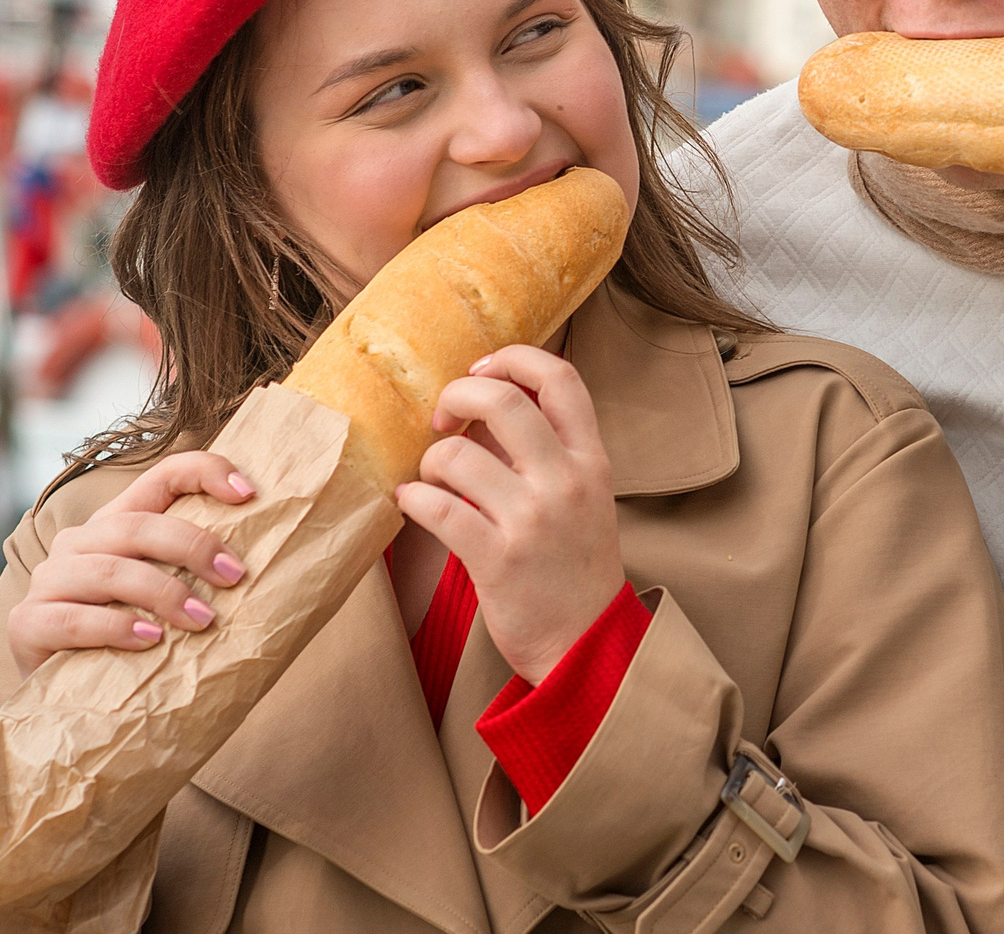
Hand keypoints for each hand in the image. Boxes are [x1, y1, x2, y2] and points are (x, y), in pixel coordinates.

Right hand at [6, 451, 255, 676]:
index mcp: (117, 524)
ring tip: (202, 620)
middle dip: (192, 545)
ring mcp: (49, 581)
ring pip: (109, 569)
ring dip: (163, 592)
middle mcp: (79, 543)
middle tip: (234, 576)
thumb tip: (275, 570)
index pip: (162, 476)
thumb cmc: (131, 643)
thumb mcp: (167, 600)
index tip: (249, 493)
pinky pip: (73, 618)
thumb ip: (198, 576)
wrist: (67, 700)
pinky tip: (150, 641)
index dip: (205, 472)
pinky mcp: (28, 624)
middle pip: (137, 524)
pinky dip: (117, 627)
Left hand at [397, 345, 624, 683]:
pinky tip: (412, 503)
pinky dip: (413, 499)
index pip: (560, 377)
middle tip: (441, 418)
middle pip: (502, 401)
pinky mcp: (498, 560)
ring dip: (429, 460)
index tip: (481, 371)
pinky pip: (438, 510)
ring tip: (430, 478)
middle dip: (456, 397)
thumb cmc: (575, 566)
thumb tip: (483, 406)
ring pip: (457, 456)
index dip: (513, 359)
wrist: (586, 644)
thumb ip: (544, 450)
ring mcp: (533, 520)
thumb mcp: (583, 497)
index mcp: (590, 460)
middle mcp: (566, 482)